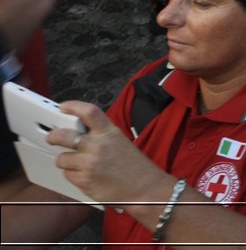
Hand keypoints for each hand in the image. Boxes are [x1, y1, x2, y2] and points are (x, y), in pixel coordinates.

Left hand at [51, 101, 170, 206]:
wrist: (143, 187)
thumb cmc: (133, 165)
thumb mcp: (119, 141)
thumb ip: (100, 134)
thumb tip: (78, 131)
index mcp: (109, 132)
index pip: (89, 112)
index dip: (73, 106)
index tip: (64, 107)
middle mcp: (98, 146)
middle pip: (63, 135)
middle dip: (53, 137)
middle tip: (52, 138)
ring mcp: (89, 164)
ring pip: (62, 158)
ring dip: (66, 161)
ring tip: (79, 163)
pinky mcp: (83, 180)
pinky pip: (67, 174)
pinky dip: (73, 174)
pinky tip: (86, 175)